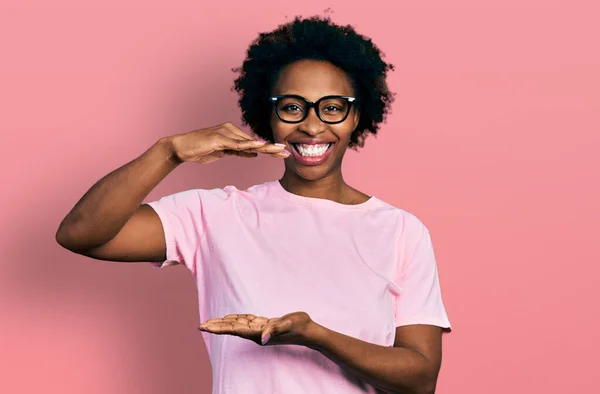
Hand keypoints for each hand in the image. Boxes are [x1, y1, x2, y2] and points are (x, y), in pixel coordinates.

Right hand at [169, 122, 289, 163]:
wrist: (181, 148)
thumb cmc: (200, 150)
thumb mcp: (223, 152)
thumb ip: (239, 151)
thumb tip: (255, 154)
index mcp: (233, 133)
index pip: (254, 143)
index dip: (269, 149)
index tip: (282, 153)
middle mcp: (231, 130)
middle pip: (255, 141)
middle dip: (271, 147)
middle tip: (287, 152)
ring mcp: (225, 133)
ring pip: (248, 142)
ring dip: (264, 147)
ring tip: (278, 151)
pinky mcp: (218, 138)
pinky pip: (235, 144)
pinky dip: (247, 147)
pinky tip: (258, 149)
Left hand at [198, 311, 318, 346]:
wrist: (308, 331)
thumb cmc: (299, 326)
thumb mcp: (289, 324)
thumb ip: (275, 329)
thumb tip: (263, 338)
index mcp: (259, 332)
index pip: (234, 330)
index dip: (218, 328)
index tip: (204, 328)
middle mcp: (257, 332)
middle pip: (232, 328)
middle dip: (216, 327)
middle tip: (200, 326)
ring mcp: (260, 329)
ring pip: (237, 325)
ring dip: (223, 324)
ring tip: (210, 323)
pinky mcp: (264, 325)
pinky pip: (246, 321)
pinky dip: (235, 319)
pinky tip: (230, 317)